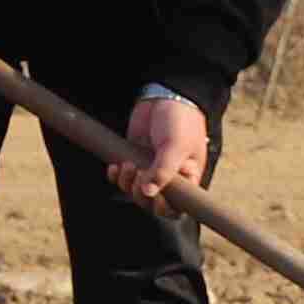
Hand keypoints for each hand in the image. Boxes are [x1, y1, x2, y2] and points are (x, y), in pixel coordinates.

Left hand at [111, 90, 213, 209]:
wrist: (164, 95)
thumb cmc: (180, 121)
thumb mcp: (175, 146)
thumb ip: (163, 171)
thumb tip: (148, 193)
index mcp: (187, 179)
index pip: (176, 208)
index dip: (163, 208)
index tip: (156, 196)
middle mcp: (169, 178)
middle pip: (151, 203)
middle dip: (140, 193)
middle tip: (138, 174)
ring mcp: (150, 170)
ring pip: (134, 192)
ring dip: (127, 183)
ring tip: (128, 164)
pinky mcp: (134, 159)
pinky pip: (122, 178)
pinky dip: (116, 176)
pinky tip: (115, 166)